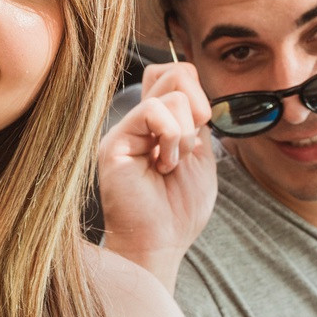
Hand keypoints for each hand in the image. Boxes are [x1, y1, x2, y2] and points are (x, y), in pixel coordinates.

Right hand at [96, 63, 217, 287]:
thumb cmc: (179, 209)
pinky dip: (171, 138)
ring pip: (171, 91)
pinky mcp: (115, 141)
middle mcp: (139, 121)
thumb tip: (196, 91)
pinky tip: (163, 165)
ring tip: (172, 163)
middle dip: (199, 106)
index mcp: (159, 121)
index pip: (177, 74)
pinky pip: (153, 111)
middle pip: (174, 72)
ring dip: (185, 132)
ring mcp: (126, 129)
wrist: (161, 243)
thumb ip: (196, 122)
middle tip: (190, 145)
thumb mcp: (200, 156)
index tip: (200, 131)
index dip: (198, 93)